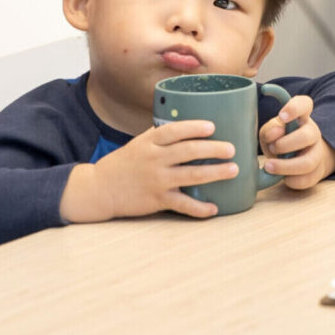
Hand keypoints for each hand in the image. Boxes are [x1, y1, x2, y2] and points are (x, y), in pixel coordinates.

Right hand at [59, 120, 238, 222]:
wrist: (100, 189)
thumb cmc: (124, 163)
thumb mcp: (139, 143)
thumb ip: (161, 136)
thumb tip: (188, 125)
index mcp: (149, 143)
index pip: (173, 131)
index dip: (193, 128)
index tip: (212, 126)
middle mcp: (154, 160)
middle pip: (187, 151)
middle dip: (213, 149)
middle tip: (231, 149)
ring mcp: (156, 180)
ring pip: (190, 175)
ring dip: (215, 173)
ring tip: (233, 170)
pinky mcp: (156, 200)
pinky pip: (182, 205)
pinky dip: (199, 208)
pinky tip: (214, 208)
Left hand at [259, 94, 334, 189]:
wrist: (299, 159)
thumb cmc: (281, 140)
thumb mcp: (271, 132)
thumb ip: (269, 130)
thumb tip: (274, 134)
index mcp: (301, 117)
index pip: (304, 104)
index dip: (294, 108)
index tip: (281, 116)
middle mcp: (312, 133)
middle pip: (307, 135)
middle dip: (286, 143)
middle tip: (273, 147)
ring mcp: (316, 154)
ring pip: (308, 162)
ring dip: (286, 166)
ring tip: (269, 166)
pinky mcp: (315, 173)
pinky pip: (306, 179)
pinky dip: (290, 180)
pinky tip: (281, 177)